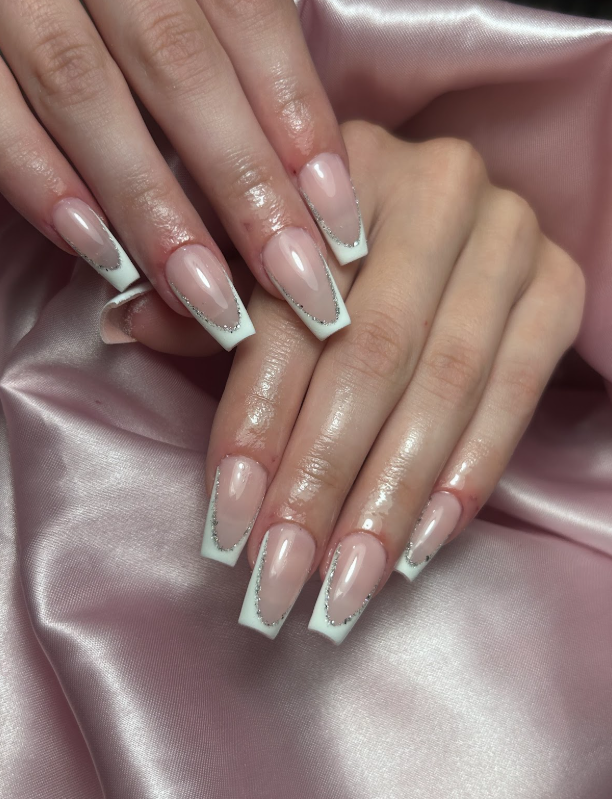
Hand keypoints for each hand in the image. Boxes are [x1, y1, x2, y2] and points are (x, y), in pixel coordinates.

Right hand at [0, 0, 363, 350]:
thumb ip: (231, 38)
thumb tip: (304, 165)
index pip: (251, 19)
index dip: (300, 122)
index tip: (340, 227)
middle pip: (179, 66)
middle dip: (244, 186)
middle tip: (296, 287)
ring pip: (84, 91)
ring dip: (150, 204)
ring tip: (205, 296)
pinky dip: (40, 180)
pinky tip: (95, 250)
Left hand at [201, 121, 584, 642]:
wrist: (442, 211)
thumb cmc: (328, 242)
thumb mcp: (259, 252)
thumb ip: (208, 293)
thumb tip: (127, 325)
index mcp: (336, 168)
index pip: (289, 313)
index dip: (257, 421)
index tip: (229, 524)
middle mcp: (433, 185)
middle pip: (371, 354)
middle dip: (323, 479)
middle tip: (284, 579)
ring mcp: (506, 233)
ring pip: (447, 382)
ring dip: (392, 497)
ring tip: (347, 584)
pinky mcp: (557, 283)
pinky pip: (520, 388)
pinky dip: (470, 471)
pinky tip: (422, 543)